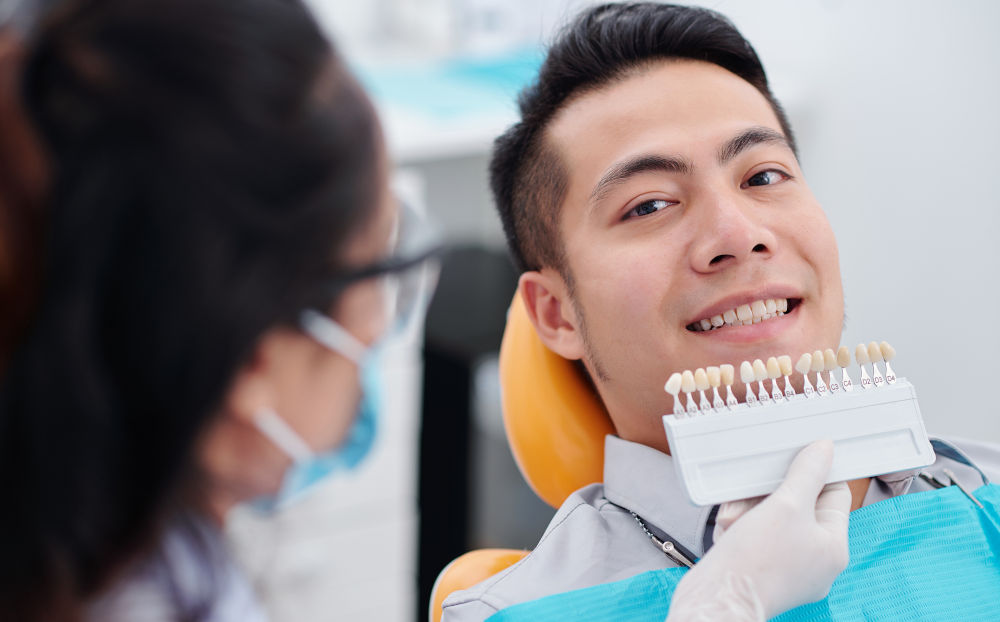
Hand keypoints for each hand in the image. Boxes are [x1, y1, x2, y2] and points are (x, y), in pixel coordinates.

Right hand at [666, 440, 849, 621]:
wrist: (718, 599)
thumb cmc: (757, 561)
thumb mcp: (787, 505)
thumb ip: (807, 474)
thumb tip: (824, 450)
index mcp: (833, 548)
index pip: (834, 494)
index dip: (816, 472)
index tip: (798, 455)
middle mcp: (814, 561)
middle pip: (798, 505)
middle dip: (769, 493)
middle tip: (753, 490)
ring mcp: (788, 568)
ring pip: (772, 518)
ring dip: (749, 509)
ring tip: (734, 517)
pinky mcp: (761, 570)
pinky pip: (755, 535)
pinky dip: (740, 526)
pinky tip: (729, 528)